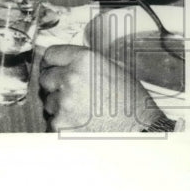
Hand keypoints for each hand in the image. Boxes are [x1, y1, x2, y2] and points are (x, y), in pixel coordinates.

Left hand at [39, 45, 165, 131]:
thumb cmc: (133, 104)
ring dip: (60, 107)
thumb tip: (63, 59)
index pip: (50, 54)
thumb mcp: (115, 70)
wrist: (144, 135)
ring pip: (48, 101)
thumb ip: (86, 63)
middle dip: (55, 86)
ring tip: (84, 113)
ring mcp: (64, 103)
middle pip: (45, 78)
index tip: (53, 68)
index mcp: (84, 60)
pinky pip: (52, 121)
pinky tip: (83, 126)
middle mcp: (71, 78)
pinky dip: (63, 125)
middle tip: (75, 95)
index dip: (52, 63)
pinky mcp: (60, 125)